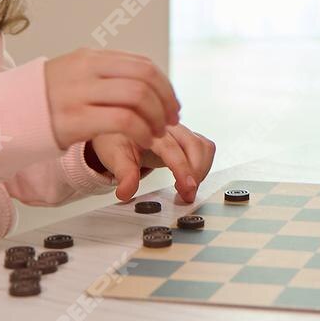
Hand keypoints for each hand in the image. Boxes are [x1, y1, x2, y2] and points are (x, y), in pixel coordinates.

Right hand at [44, 49, 179, 148]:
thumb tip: (143, 82)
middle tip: (170, 121)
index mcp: (90, 58)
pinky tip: (144, 142)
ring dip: (156, 118)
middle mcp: (86, 71)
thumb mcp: (73, 76)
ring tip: (157, 134)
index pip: (142, 64)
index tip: (172, 105)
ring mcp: (79, 94)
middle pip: (144, 78)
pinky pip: (124, 121)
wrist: (0, 114)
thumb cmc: (41, 101)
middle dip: (166, 102)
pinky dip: (142, 132)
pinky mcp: (75, 120)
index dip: (165, 86)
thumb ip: (104, 74)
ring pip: (137, 97)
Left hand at [89, 125, 216, 202]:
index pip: (172, 148)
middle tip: (188, 194)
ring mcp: (180, 130)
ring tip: (188, 187)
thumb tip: (126, 193)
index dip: (182, 169)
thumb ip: (124, 174)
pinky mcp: (187, 136)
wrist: (118, 129)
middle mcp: (168, 126)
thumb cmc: (117, 140)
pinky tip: (190, 177)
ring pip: (203, 146)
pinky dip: (203, 164)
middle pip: (194, 144)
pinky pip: (205, 147)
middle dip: (196, 172)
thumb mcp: (114, 156)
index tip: (187, 187)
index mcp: (149, 129)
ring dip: (201, 169)